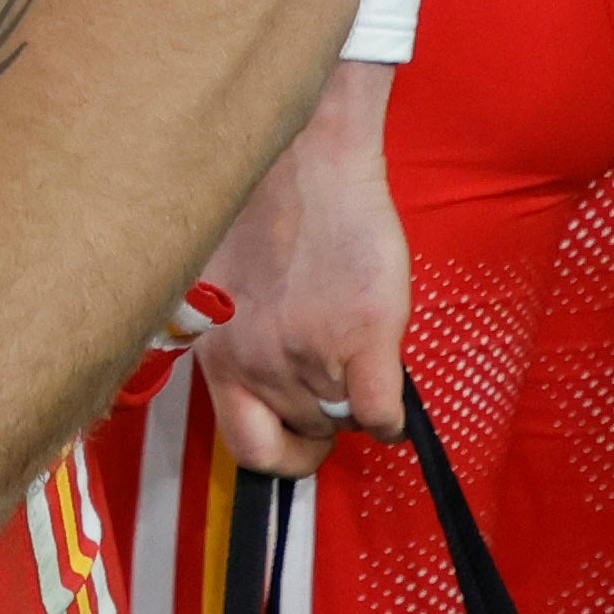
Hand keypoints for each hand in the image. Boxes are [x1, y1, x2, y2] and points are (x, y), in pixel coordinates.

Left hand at [185, 57, 405, 480]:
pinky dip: (392, 419)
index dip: (281, 454)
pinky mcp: (363, 338)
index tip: (300, 440)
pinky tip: (390, 397)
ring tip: (357, 362)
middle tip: (336, 382)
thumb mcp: (222, 290)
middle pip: (306, 432)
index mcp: (220, 353)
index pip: (248, 450)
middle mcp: (259, 363)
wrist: (306, 159)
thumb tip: (261, 380)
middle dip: (324, 417)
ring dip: (356, 403)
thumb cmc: (265, 208)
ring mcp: (310, 353)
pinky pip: (382, 415)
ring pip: (345, 421)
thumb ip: (239, 340)